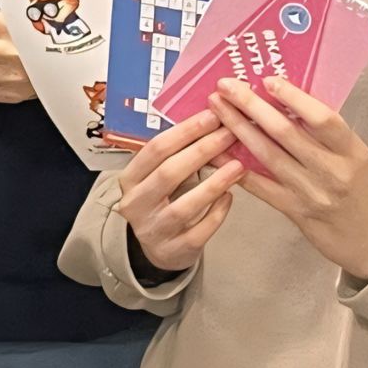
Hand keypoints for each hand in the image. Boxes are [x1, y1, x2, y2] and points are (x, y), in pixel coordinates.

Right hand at [116, 110, 243, 271]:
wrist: (158, 249)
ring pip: (185, 206)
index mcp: (129, 179)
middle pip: (169, 173)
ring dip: (214, 183)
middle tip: (229, 134)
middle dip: (202, 151)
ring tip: (238, 166)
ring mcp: (153, 230)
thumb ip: (175, 155)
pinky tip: (230, 196)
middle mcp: (135, 205)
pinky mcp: (174, 251)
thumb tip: (212, 120)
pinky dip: (217, 212)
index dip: (185, 131)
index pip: (155, 150)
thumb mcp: (156, 177)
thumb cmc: (163, 201)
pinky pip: (199, 231)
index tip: (212, 116)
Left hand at [214, 79, 367, 282]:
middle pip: (285, 133)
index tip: (268, 80)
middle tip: (226, 85)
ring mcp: (310, 193)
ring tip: (217, 109)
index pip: (322, 119)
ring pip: (267, 156)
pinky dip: (234, 167)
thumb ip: (327, 133)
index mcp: (352, 152)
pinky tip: (216, 151)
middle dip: (251, 106)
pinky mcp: (294, 211)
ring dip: (237, 129)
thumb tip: (287, 100)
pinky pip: (259, 186)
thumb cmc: (365, 189)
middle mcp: (331, 171)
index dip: (294, 98)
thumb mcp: (357, 155)